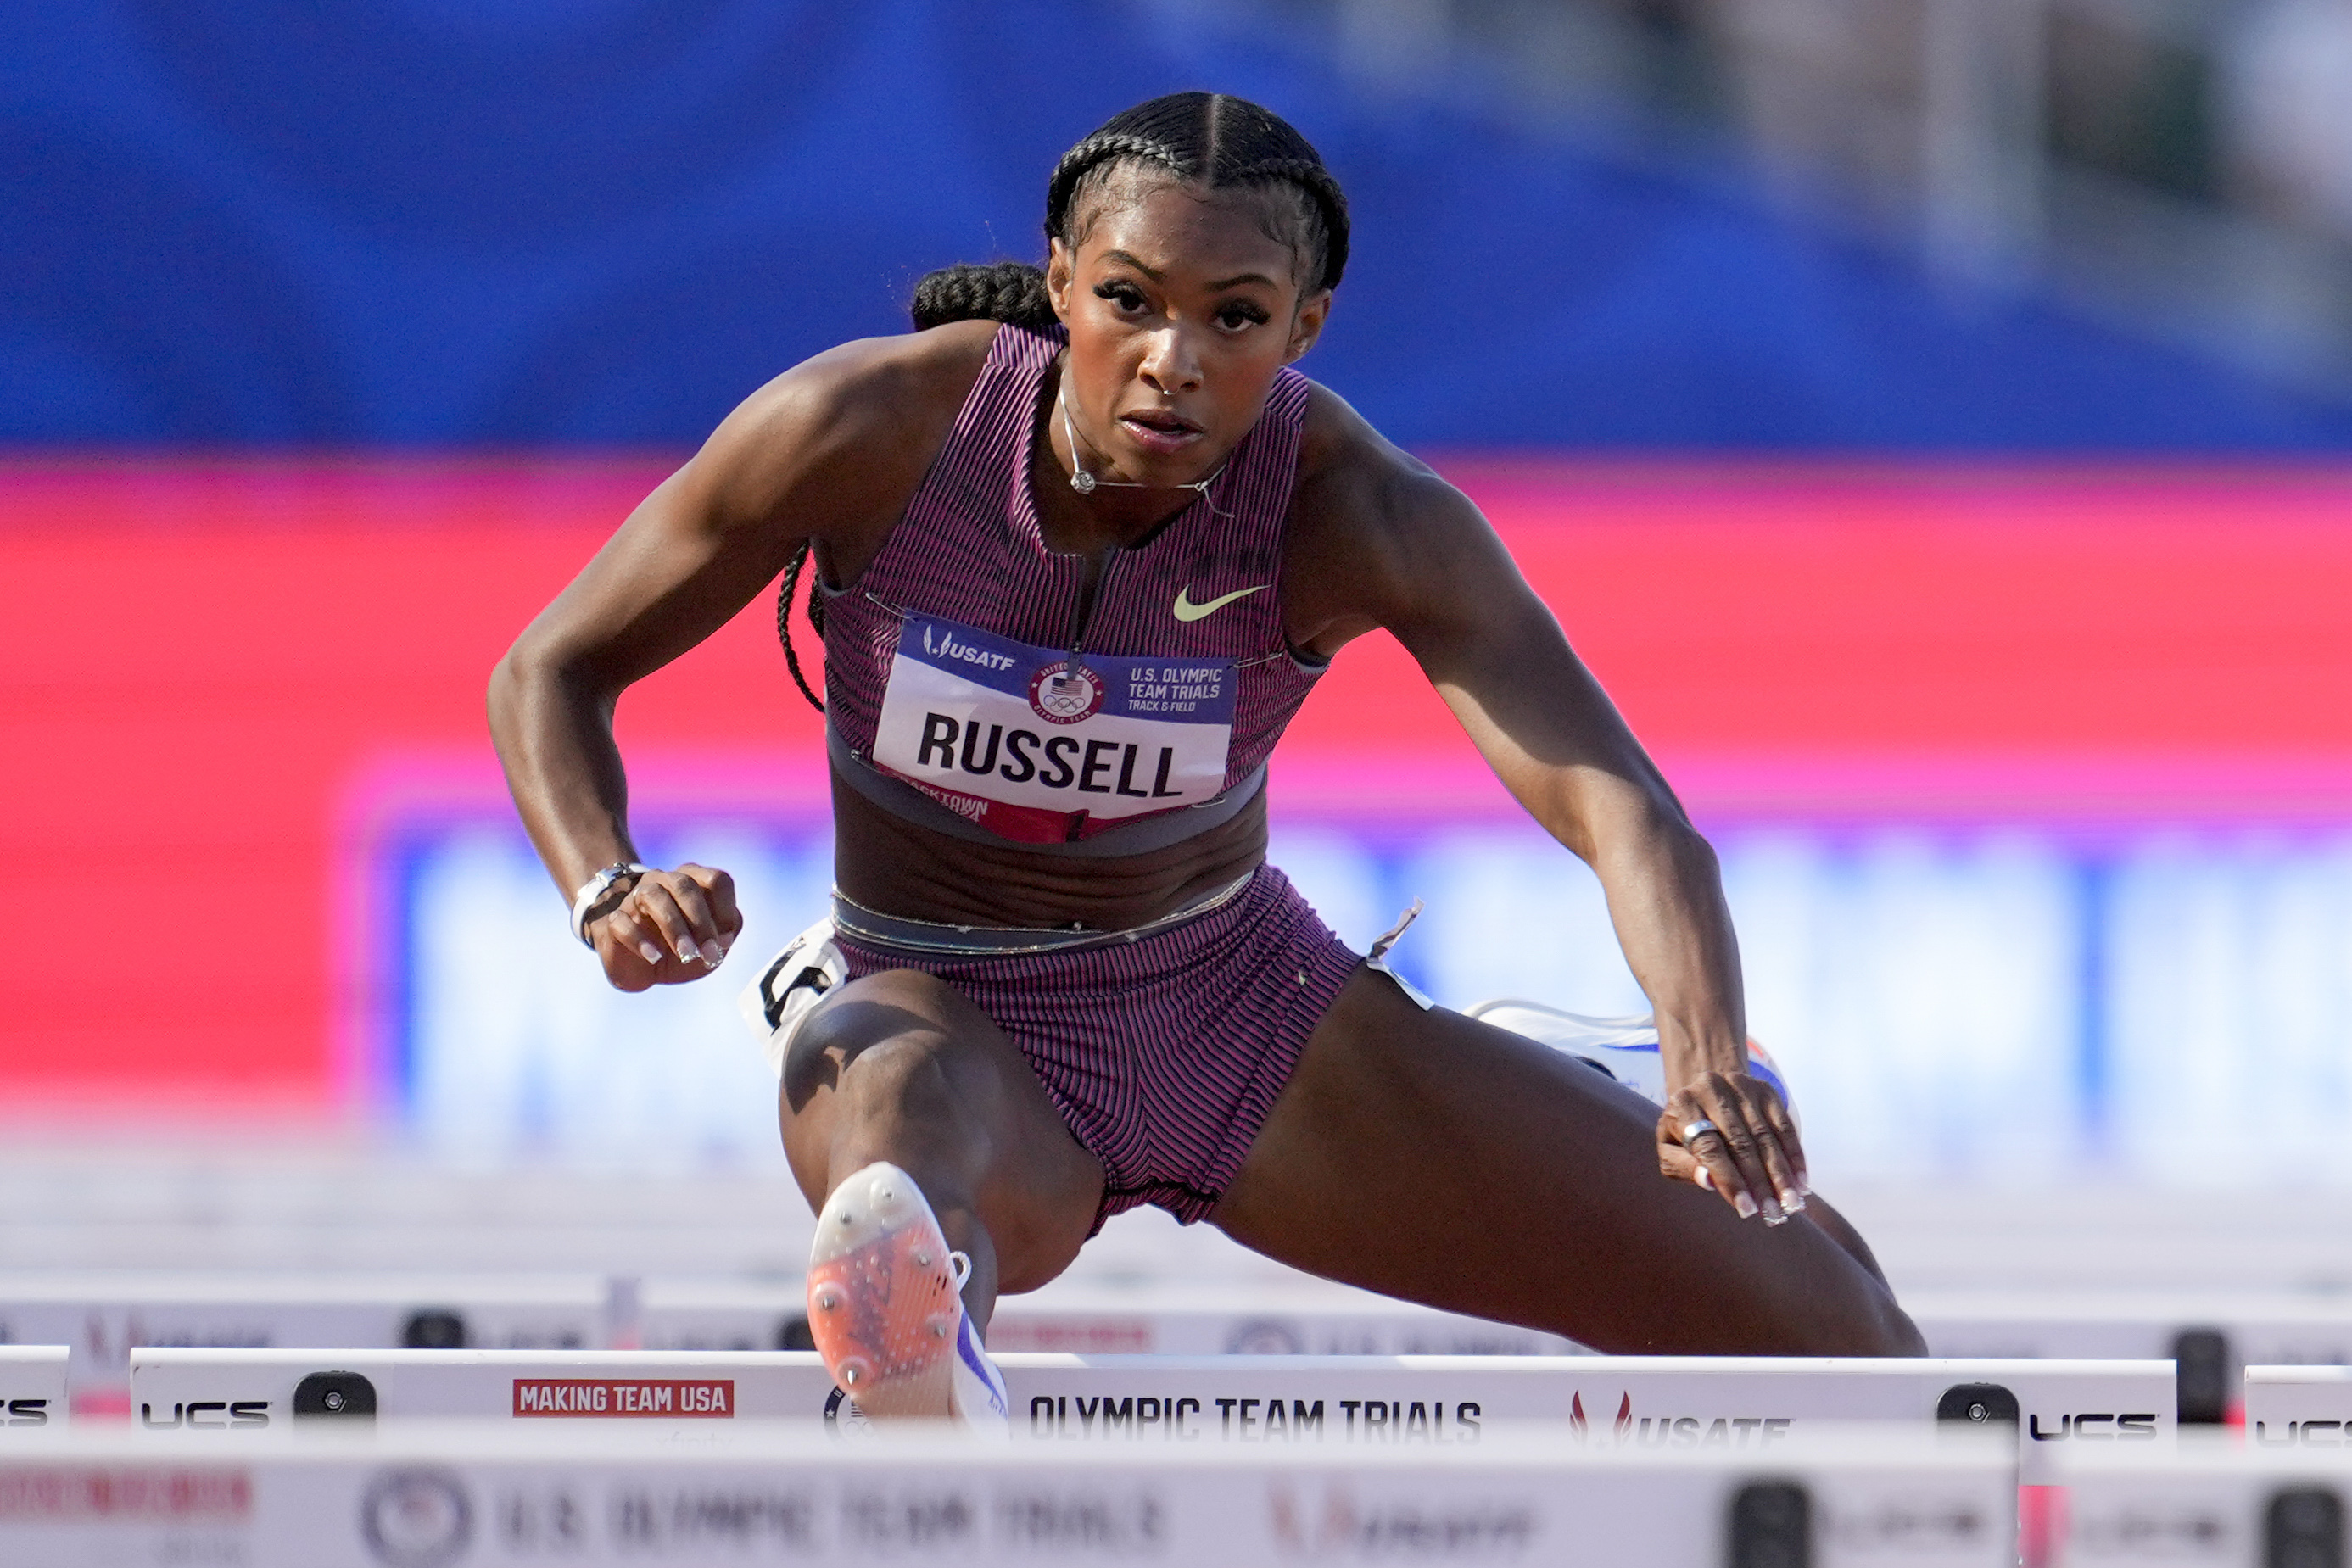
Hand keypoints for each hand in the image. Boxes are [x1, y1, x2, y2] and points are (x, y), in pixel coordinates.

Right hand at [585, 863, 742, 991]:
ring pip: (653, 896)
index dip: (725, 909)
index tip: (726, 941)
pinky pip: (622, 920)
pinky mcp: (615, 919)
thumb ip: (725, 934)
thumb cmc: (682, 948)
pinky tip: (653, 957)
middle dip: (700, 921)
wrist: (641, 966)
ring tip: (686, 954)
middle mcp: (665, 881)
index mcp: (694, 882)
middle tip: (708, 954)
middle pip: (684, 885)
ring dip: (674, 927)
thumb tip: (725, 935)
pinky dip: (639, 939)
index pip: (716, 879)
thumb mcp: (710, 945)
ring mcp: (636, 897)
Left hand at [1657, 1068, 1808, 1223]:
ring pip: (1766, 1136)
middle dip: (1760, 1182)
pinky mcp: (1764, 1090)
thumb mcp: (1670, 1150)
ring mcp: (1740, 1086)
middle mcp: (1711, 1090)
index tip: (1746, 1209)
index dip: (1729, 1180)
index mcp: (1682, 1106)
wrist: (1703, 1094)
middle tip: (1774, 1212)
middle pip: (1741, 1143)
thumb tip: (1707, 1180)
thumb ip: (1682, 1166)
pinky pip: (1784, 1126)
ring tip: (1790, 1203)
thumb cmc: (1684, 1132)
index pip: (1709, 1148)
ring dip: (1781, 1173)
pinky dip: (1794, 1156)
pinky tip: (1801, 1181)